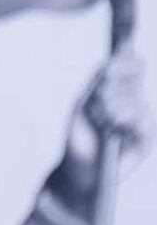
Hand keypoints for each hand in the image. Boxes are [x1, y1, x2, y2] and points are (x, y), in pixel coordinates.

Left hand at [46, 47, 153, 216]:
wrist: (78, 169)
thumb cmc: (78, 137)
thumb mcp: (82, 105)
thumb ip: (97, 85)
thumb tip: (109, 62)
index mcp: (116, 91)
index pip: (131, 66)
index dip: (127, 60)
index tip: (119, 55)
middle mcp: (131, 102)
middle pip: (134, 79)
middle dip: (114, 85)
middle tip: (98, 100)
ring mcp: (141, 121)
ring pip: (137, 100)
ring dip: (117, 106)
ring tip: (102, 120)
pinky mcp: (146, 140)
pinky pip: (144, 123)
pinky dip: (127, 121)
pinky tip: (114, 129)